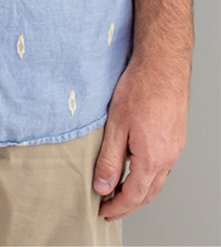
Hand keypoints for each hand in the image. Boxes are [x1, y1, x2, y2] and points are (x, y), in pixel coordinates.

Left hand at [92, 55, 188, 219]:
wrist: (162, 65)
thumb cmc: (140, 89)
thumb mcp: (116, 126)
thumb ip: (109, 160)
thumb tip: (103, 186)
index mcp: (152, 159)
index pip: (134, 196)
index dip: (117, 208)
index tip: (103, 212)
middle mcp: (167, 157)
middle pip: (148, 193)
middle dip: (128, 204)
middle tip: (109, 207)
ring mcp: (174, 148)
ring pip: (156, 180)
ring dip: (139, 190)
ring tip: (119, 189)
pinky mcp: (175, 137)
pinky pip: (162, 165)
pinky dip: (147, 174)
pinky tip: (135, 165)